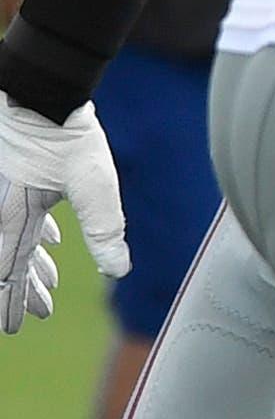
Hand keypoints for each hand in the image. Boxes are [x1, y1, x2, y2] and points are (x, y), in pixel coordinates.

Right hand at [0, 98, 126, 334]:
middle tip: (36, 315)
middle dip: (22, 291)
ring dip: (30, 265)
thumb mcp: (93, 185)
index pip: (6, 274)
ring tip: (48, 287)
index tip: (15, 327)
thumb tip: (119, 269)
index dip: (11, 303)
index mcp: (9, 220)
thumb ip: (105, 229)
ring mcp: (3, 196)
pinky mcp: (12, 180)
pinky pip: (17, 217)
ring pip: (12, 240)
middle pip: (6, 263)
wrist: (41, 91)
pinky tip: (50, 240)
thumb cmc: (66, 135)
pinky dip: (32, 235)